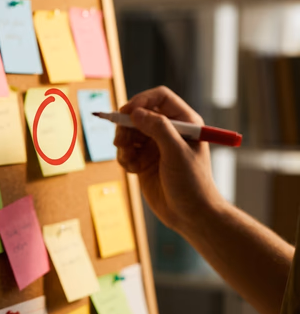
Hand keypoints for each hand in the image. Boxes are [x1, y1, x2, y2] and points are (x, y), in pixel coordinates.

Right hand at [115, 86, 223, 232]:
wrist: (190, 215)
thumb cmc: (192, 183)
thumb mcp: (176, 153)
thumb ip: (158, 129)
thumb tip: (135, 112)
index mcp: (184, 122)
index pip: (159, 98)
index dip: (141, 101)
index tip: (126, 113)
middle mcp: (169, 130)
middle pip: (138, 114)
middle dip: (126, 127)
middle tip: (121, 142)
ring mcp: (155, 146)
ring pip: (128, 132)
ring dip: (123, 144)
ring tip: (128, 160)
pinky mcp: (144, 160)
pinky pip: (125, 150)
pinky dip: (124, 158)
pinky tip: (133, 170)